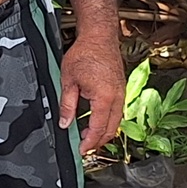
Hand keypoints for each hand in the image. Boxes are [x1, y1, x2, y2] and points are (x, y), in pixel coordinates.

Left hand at [58, 31, 125, 154]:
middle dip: (98, 141)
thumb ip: (66, 105)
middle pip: (111, 129)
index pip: (98, 129)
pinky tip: (96, 120)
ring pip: (116, 121)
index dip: (89, 143)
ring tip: (88, 135)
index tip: (81, 151)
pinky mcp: (121, 89)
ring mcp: (122, 93)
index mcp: (104, 98)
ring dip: (103, 131)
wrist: (99, 36)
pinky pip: (117, 111)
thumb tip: (65, 123)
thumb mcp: (68, 81)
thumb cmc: (85, 53)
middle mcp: (117, 98)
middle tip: (84, 147)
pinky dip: (108, 120)